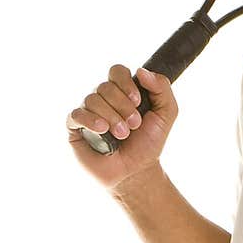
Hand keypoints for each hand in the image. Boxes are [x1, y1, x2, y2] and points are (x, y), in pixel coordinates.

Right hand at [66, 63, 176, 189]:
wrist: (136, 171)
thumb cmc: (148, 143)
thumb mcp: (167, 113)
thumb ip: (162, 87)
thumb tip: (141, 71)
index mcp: (122, 91)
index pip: (117, 71)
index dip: (126, 83)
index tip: (138, 101)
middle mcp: (103, 99)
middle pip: (105, 86)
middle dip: (123, 106)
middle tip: (134, 125)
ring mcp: (88, 112)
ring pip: (92, 99)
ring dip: (112, 117)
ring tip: (122, 134)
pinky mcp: (75, 127)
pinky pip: (76, 114)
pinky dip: (90, 120)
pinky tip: (102, 130)